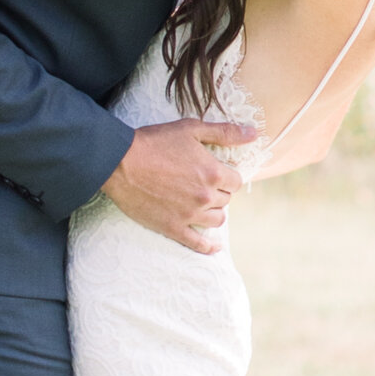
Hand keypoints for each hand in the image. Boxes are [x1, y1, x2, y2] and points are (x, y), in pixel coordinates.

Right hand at [101, 116, 250, 256]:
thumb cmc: (155, 142)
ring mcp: (190, 214)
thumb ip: (225, 132)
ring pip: (217, 220)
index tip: (218, 172)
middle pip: (226, 200)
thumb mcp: (192, 129)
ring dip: (214, 212)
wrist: (120, 162)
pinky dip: (209, 247)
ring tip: (204, 205)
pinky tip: (214, 247)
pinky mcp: (173, 228)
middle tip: (204, 185)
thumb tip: (254, 133)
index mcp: (213, 173)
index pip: (236, 181)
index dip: (228, 176)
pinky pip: (198, 244)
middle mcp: (205, 196)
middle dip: (219, 192)